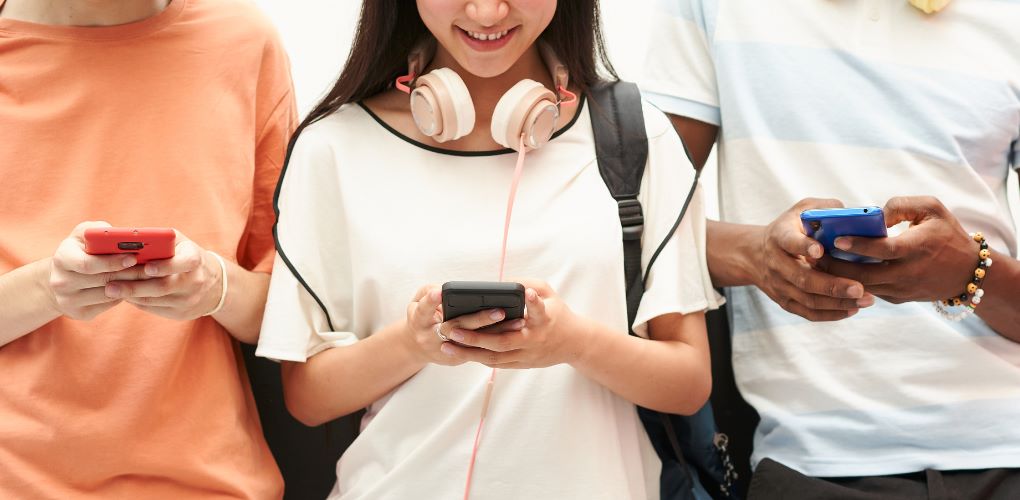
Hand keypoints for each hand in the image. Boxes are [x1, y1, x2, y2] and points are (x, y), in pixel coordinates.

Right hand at [46, 221, 148, 320]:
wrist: (63, 277)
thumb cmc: (81, 249)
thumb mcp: (85, 234)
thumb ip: (99, 231)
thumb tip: (121, 235)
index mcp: (62, 258)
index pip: (87, 264)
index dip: (112, 262)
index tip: (133, 257)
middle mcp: (60, 281)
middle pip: (102, 280)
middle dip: (129, 273)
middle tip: (151, 268)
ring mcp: (68, 300)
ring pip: (108, 294)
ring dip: (131, 285)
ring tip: (148, 276)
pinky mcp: (79, 313)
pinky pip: (108, 305)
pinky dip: (123, 296)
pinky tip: (134, 286)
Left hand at [105, 231, 222, 319]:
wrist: (212, 284)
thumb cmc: (184, 255)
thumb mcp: (179, 243)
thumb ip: (159, 239)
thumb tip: (126, 240)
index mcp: (195, 259)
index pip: (184, 263)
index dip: (166, 266)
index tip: (146, 267)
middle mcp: (195, 281)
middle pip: (163, 286)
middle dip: (134, 286)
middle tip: (110, 285)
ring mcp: (189, 299)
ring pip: (154, 299)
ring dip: (131, 294)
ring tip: (110, 289)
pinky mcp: (181, 313)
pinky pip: (154, 308)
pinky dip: (137, 301)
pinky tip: (124, 295)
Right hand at [404, 285, 506, 366]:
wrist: (418, 346)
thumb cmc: (422, 317)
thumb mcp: (416, 303)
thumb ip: (428, 293)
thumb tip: (445, 290)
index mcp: (419, 322)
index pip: (424, 310)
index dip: (431, 302)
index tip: (439, 291)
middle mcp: (431, 338)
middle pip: (456, 329)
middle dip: (478, 320)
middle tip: (499, 311)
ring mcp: (446, 350)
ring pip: (473, 343)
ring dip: (497, 332)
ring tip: (518, 322)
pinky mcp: (458, 359)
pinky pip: (479, 350)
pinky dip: (497, 340)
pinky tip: (515, 331)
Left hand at [439, 280, 585, 368]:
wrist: (573, 344)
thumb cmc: (557, 314)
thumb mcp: (550, 294)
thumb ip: (530, 284)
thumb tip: (504, 283)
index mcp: (544, 320)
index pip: (539, 311)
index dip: (533, 303)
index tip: (527, 293)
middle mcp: (534, 340)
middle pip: (503, 342)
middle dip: (476, 338)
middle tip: (453, 330)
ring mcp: (527, 355)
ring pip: (494, 358)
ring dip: (469, 352)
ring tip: (446, 345)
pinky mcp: (522, 364)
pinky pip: (496, 363)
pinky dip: (477, 357)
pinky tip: (459, 351)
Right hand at [754, 199, 872, 320]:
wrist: (757, 254)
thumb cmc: (791, 228)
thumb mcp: (802, 210)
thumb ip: (826, 208)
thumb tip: (853, 215)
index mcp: (780, 236)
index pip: (789, 241)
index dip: (803, 246)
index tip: (820, 250)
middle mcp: (776, 263)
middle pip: (802, 278)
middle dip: (832, 285)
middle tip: (859, 288)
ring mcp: (779, 285)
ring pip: (808, 299)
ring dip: (837, 302)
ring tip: (865, 300)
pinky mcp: (784, 301)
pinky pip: (808, 313)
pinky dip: (831, 314)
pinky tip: (852, 309)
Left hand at [818, 196, 977, 303]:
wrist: (967, 272)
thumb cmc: (947, 234)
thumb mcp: (932, 209)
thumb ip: (903, 205)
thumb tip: (875, 213)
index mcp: (918, 248)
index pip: (884, 250)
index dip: (859, 245)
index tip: (836, 239)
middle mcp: (909, 272)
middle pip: (864, 274)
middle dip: (836, 266)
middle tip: (813, 254)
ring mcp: (902, 289)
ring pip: (863, 286)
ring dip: (839, 277)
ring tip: (818, 263)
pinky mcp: (897, 298)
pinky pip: (869, 291)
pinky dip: (851, 283)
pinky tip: (834, 272)